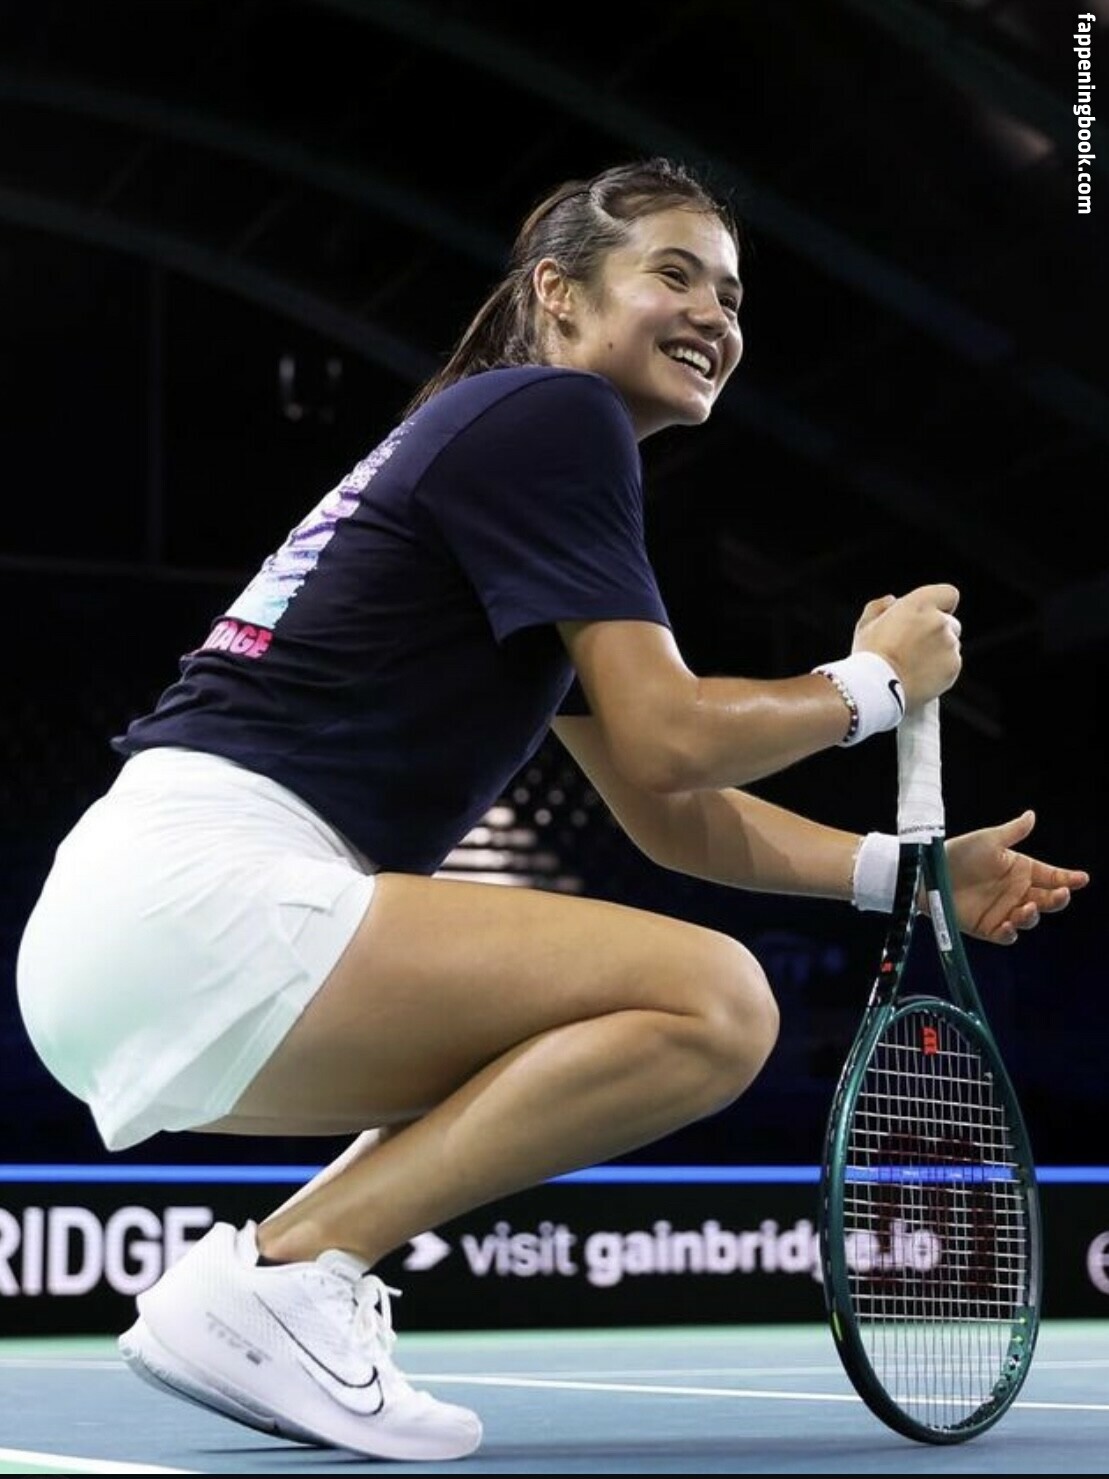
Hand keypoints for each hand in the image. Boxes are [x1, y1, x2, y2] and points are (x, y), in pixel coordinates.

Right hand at [852, 584, 962, 709]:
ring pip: (951, 645)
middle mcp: (939, 621)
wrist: (876, 688)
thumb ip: (879, 607)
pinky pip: (951, 664)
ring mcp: (949, 644)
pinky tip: (920, 676)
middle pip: (950, 623)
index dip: (942, 605)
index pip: (948, 594)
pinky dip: (940, 670)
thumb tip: (892, 601)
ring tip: (914, 666)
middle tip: (914, 648)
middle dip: (937, 633)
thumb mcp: (865, 625)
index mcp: (919, 604)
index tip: (930, 616)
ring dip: (938, 652)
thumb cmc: (868, 656)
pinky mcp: (953, 666)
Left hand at [941, 810, 1089, 944]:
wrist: (929, 874)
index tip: (1082, 878)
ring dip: (1032, 916)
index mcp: (1021, 870)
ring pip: (1030, 919)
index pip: (1051, 875)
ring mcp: (1004, 910)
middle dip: (1058, 899)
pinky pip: (1006, 935)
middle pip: (1047, 900)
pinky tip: (1009, 925)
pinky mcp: (988, 927)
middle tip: (1061, 893)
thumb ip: (1012, 832)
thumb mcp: (987, 840)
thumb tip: (1032, 815)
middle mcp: (1017, 892)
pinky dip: (1011, 933)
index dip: (1068, 878)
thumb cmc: (958, 853)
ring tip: (1027, 908)